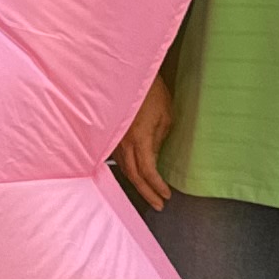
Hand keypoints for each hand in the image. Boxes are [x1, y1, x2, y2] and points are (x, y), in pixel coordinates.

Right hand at [114, 71, 175, 210]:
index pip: (148, 171)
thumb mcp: (166, 115)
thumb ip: (160, 140)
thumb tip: (155, 156)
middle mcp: (123, 142)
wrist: (128, 74)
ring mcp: (114, 139)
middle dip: (147, 193)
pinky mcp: (111, 134)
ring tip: (148, 193)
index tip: (167, 196)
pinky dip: (127, 171)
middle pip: (133, 176)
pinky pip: (118, 158)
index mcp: (140, 139)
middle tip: (159, 205)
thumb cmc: (151, 91)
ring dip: (137, 183)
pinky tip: (134, 175)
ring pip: (123, 169)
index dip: (157, 186)